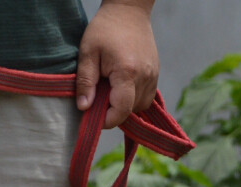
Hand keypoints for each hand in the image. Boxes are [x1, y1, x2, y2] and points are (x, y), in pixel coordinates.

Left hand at [75, 0, 158, 128]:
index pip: (121, 110)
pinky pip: (146, 97)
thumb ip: (85, 82)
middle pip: (130, 111)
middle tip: (97, 99)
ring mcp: (153, 76)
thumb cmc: (105, 29)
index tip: (92, 117)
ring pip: (139, 106)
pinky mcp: (156, 74)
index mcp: (127, 73)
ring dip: (124, 106)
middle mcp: (145, 77)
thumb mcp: (88, 52)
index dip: (106, 120)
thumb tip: (84, 108)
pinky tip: (121, 86)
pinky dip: (133, 98)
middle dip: (113, 112)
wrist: (128, 11)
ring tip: (110, 90)